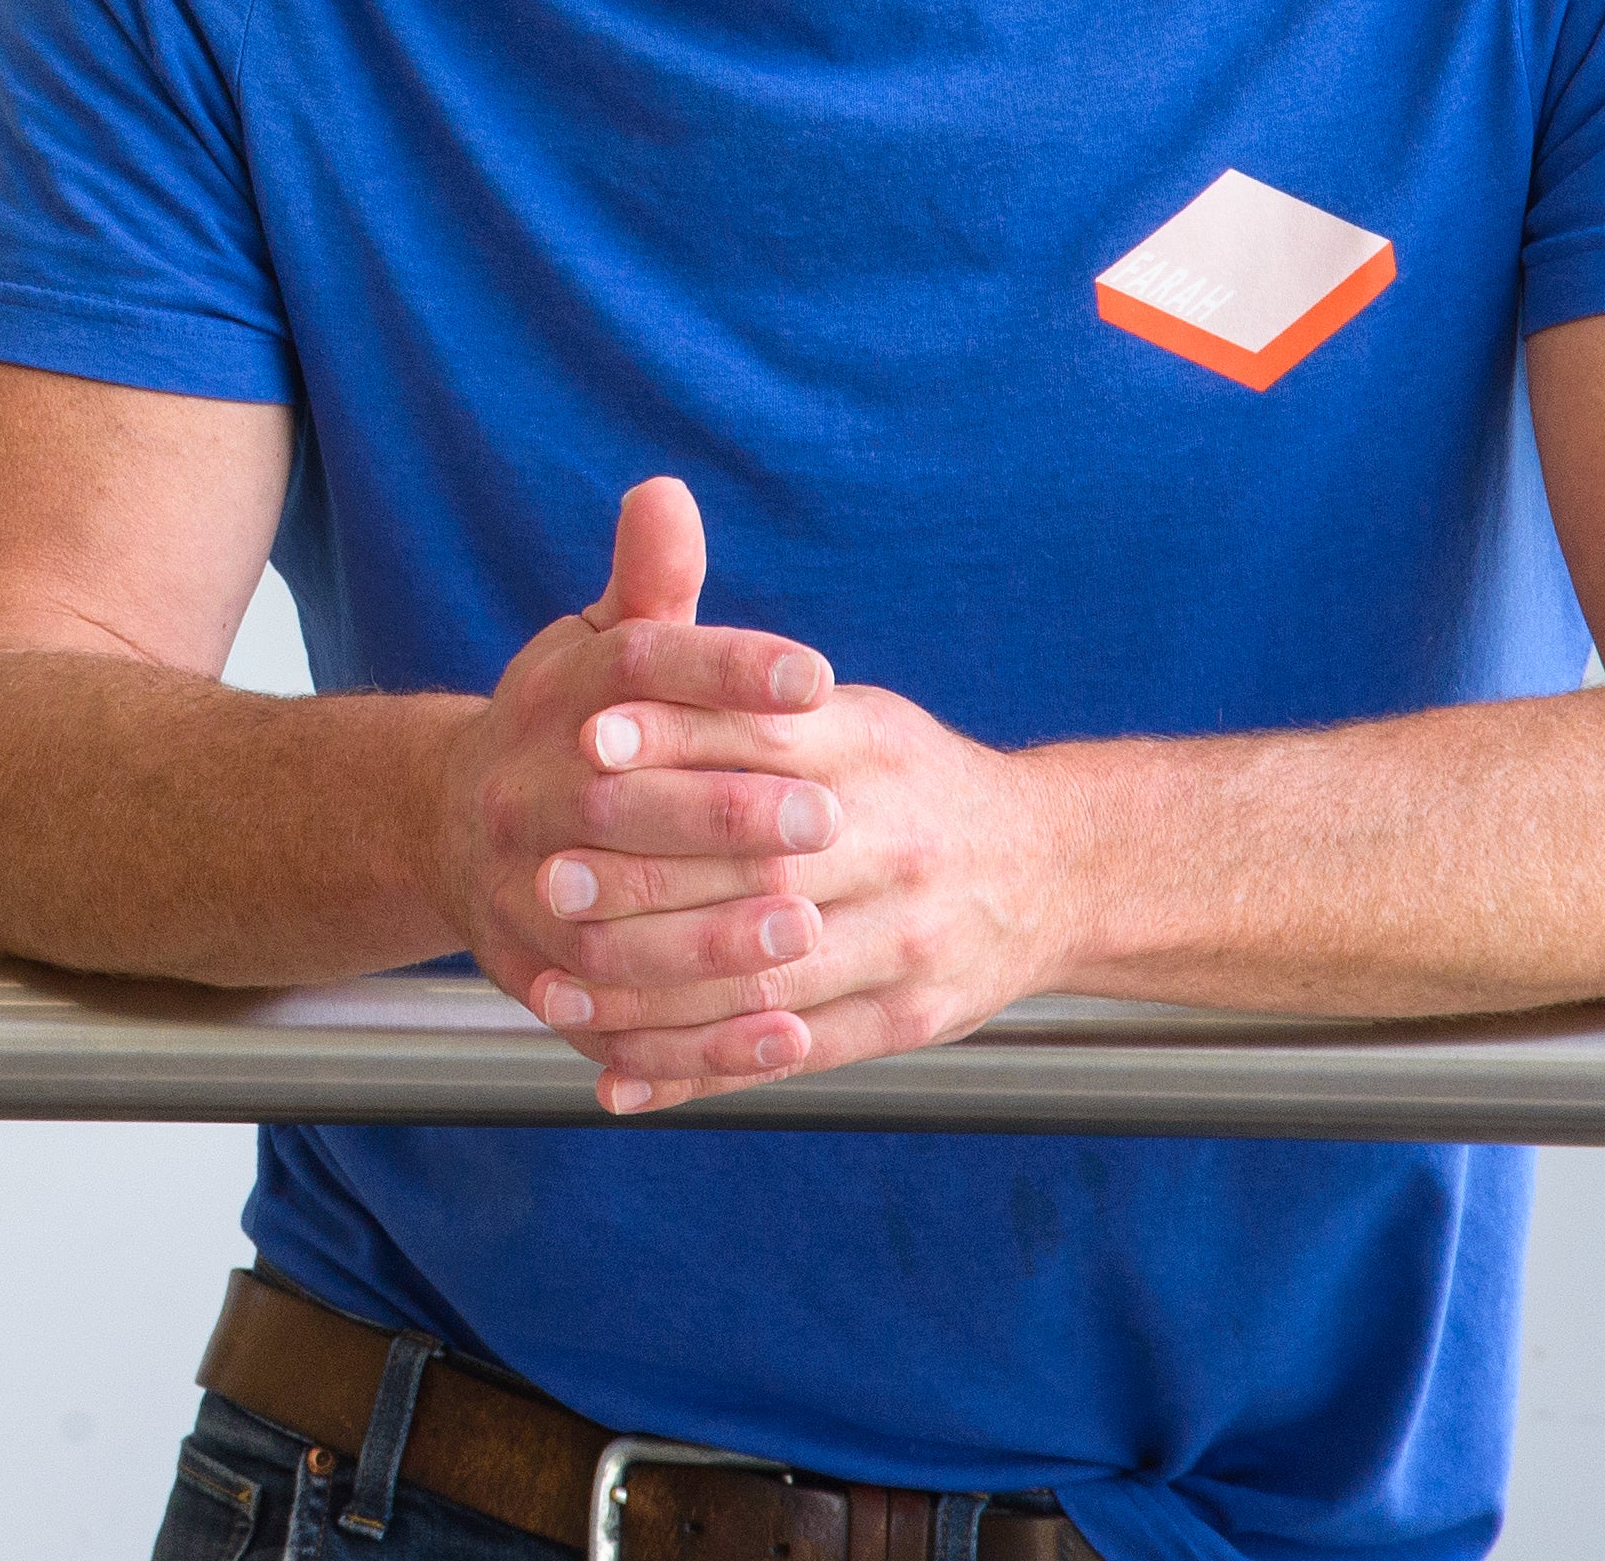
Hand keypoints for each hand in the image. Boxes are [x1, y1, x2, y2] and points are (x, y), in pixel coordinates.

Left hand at [476, 482, 1088, 1113]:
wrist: (1055, 870)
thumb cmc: (904, 776)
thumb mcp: (841, 708)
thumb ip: (734, 666)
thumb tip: (650, 526)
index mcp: (869, 751)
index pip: (765, 737)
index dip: (672, 736)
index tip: (582, 740)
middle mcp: (895, 845)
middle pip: (761, 865)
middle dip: (649, 875)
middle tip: (549, 875)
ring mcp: (907, 941)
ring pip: (769, 976)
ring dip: (658, 990)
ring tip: (559, 986)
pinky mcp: (909, 1019)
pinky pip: (794, 1053)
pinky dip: (702, 1069)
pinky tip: (622, 1077)